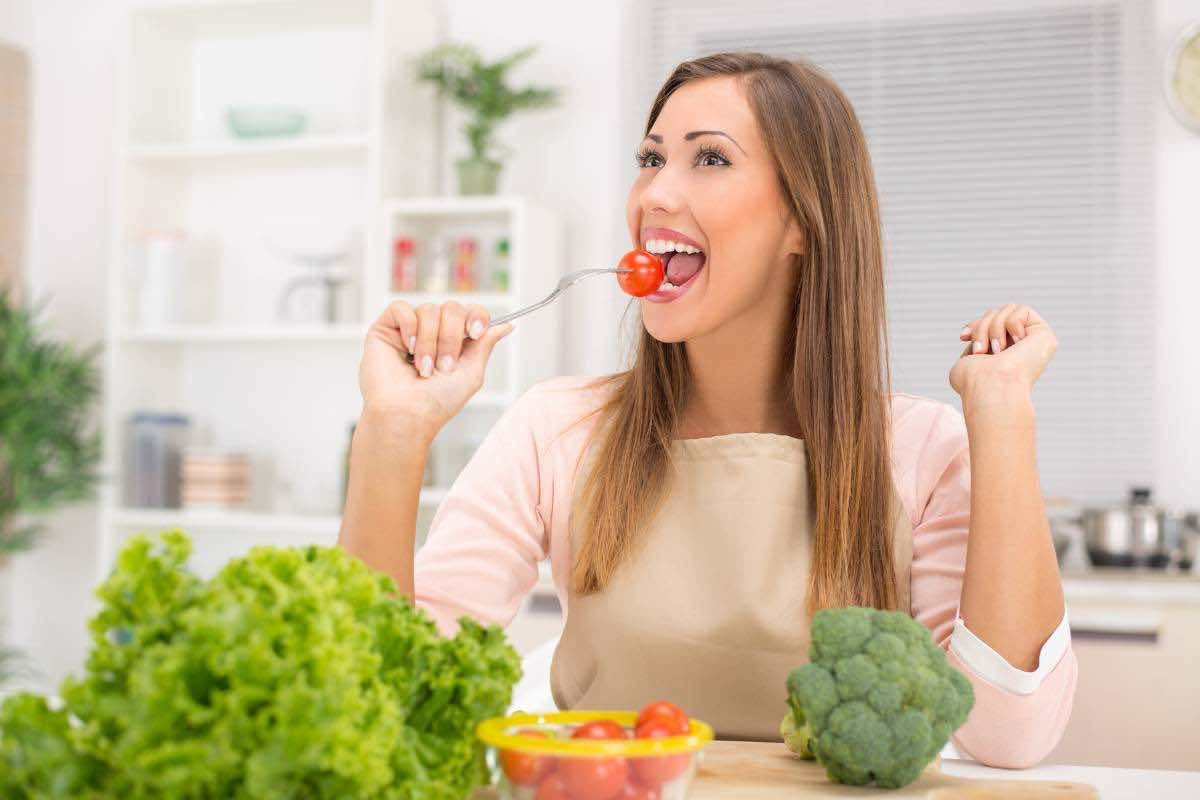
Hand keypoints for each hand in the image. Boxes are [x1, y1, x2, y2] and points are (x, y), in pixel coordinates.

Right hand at [358, 300, 513, 433]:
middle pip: (452, 308)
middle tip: (444, 366)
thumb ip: (486, 345)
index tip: (475, 333)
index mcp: (454, 342)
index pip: (470, 312)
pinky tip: (407, 348)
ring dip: (430, 341)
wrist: (406, 415)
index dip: (476, 316)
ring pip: (429, 310)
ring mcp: (409, 330)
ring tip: (424, 368)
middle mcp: (433, 332)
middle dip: (451, 337)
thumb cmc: (436, 402)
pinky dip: (409, 327)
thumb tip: (507, 325)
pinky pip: (401, 308)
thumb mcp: (471, 373)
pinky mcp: (386, 328)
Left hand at [949, 304, 1056, 400]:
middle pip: (997, 313)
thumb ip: (974, 347)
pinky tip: (1017, 344)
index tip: (963, 336)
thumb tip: (970, 335)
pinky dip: (1012, 324)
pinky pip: (1023, 310)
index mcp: (1003, 354)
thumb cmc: (975, 381)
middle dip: (982, 327)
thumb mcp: (967, 359)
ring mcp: (1034, 341)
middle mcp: (1020, 348)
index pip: (990, 323)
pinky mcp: (1044, 334)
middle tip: (980, 350)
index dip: (976, 325)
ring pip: (1008, 309)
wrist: (990, 386)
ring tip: (997, 350)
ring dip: (993, 327)